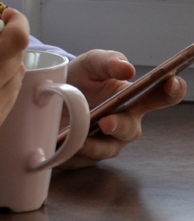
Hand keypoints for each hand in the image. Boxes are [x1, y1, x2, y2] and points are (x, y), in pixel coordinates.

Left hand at [59, 49, 185, 168]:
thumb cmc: (79, 77)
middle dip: (120, 126)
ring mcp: (106, 140)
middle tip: (107, 122)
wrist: (48, 93)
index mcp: (133, 97)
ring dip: (95, 146)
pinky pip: (82, 159)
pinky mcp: (85, 154)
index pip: (160, 96)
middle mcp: (124, 122)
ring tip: (80, 140)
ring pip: (107, 149)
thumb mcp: (91, 63)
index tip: (171, 83)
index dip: (172, 91)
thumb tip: (127, 69)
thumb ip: (109, 62)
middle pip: (131, 130)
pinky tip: (63, 146)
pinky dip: (73, 153)